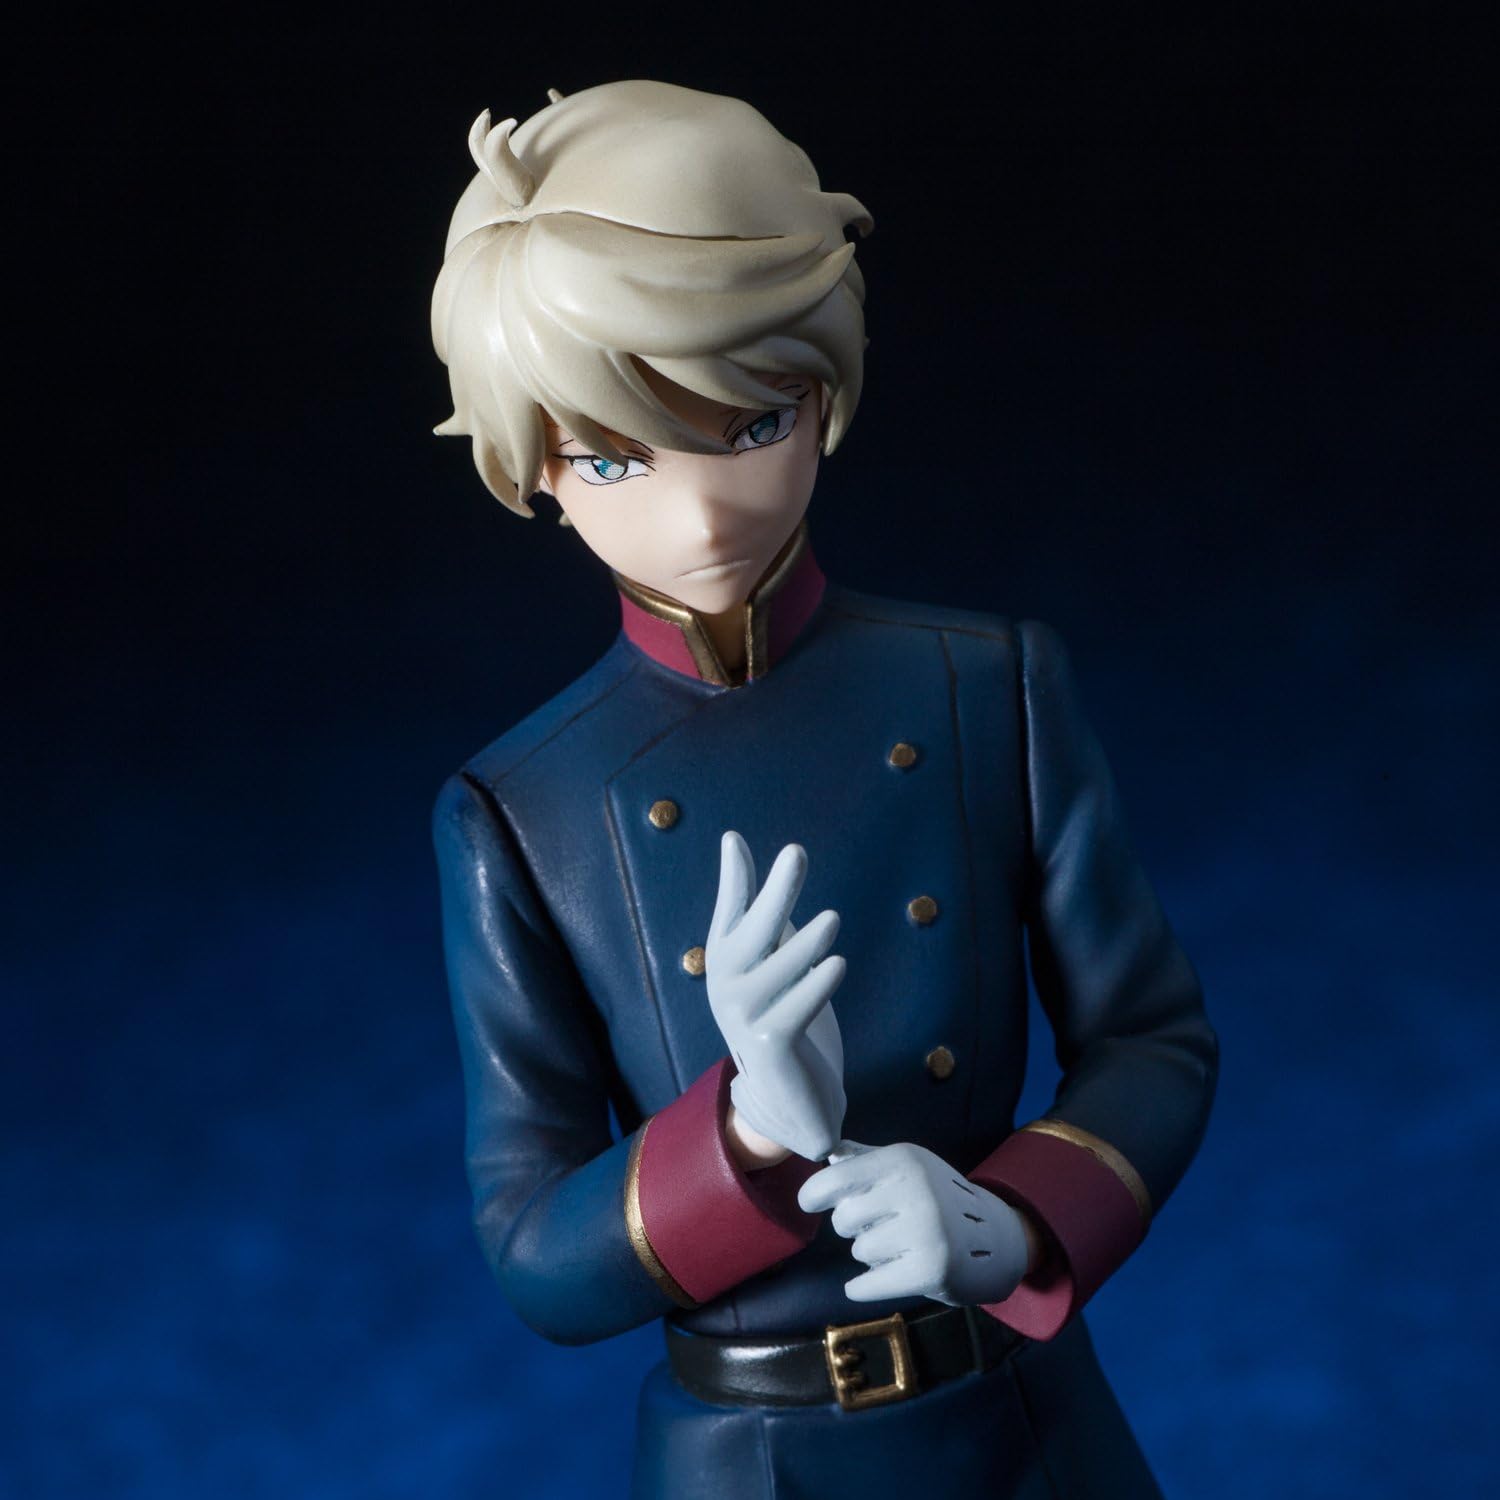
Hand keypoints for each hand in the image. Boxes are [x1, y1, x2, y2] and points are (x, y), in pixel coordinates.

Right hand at [707, 832, 845, 1161]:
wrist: (791, 1101)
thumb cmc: (787, 1022)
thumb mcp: (780, 966)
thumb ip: (774, 923)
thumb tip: (777, 869)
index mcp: (729, 965)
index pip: (731, 913)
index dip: (735, 878)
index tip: (733, 838)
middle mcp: (727, 989)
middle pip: (751, 934)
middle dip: (774, 892)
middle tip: (796, 852)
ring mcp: (744, 1020)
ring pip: (777, 974)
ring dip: (805, 944)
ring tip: (832, 919)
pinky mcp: (771, 1048)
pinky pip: (793, 1012)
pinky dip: (814, 987)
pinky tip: (836, 965)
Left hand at [798, 1141, 1030, 1305]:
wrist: (997, 1239)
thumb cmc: (940, 1200)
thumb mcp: (910, 1167)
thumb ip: (866, 1160)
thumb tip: (827, 1153)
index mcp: (904, 1159)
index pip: (837, 1178)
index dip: (814, 1193)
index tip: (810, 1202)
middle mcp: (915, 1189)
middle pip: (844, 1218)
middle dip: (853, 1228)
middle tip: (880, 1228)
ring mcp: (926, 1230)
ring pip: (860, 1251)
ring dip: (871, 1255)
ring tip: (899, 1248)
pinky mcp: (931, 1269)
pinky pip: (869, 1283)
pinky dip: (863, 1287)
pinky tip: (868, 1283)